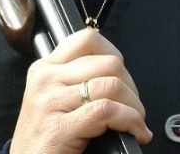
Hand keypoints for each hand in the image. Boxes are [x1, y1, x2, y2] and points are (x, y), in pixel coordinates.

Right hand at [10, 28, 152, 153]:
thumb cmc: (44, 141)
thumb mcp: (54, 100)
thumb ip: (76, 80)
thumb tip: (116, 73)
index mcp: (44, 68)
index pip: (88, 40)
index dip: (115, 55)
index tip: (123, 77)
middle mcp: (45, 79)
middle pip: (107, 63)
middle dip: (131, 86)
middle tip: (133, 106)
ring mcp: (50, 102)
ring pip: (112, 85)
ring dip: (135, 107)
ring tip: (136, 122)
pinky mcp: (58, 128)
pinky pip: (107, 111)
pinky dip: (130, 121)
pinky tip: (135, 132)